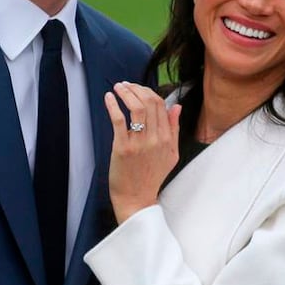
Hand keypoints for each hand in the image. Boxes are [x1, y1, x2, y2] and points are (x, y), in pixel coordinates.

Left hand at [103, 82, 181, 223]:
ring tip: (117, 87)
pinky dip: (113, 105)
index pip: (160, 105)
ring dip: (125, 93)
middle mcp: (155, 139)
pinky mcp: (123, 148)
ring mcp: (139, 143)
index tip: (137, 88)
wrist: (137, 199)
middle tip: (125, 85)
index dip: (148, 92)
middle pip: (149, 103)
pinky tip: (108, 98)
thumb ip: (174, 129)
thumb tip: (176, 106)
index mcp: (167, 138)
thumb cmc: (152, 176)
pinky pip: (119, 120)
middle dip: (136, 88)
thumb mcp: (171, 154)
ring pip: (136, 108)